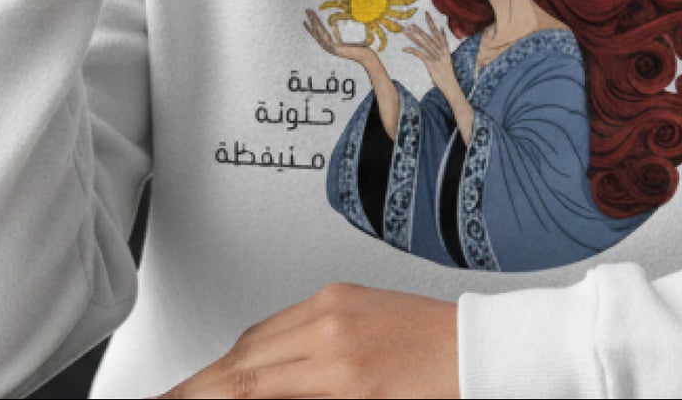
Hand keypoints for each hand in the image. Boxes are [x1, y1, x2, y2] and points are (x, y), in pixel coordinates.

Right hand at [158, 282, 458, 398]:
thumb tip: (258, 399)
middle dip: (198, 386)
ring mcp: (334, 304)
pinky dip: (256, 344)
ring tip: (199, 391)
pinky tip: (244, 364)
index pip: (248, 386)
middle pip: (241, 360)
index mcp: (341, 373)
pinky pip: (281, 319)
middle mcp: (331, 328)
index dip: (199, 397)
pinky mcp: (340, 292)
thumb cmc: (440, 394)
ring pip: (256, 337)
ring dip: (223, 367)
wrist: (482, 349)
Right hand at [302, 8, 373, 63]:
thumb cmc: (359, 47)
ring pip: (320, 35)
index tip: (306, 19)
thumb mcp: (348, 37)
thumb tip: (339, 24)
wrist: (364, 56)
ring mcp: (331, 48)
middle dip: (311, 21)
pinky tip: (317, 27)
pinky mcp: (335, 49)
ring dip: (314, 25)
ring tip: (309, 17)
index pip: (318, 33)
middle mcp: (328, 46)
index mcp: (330, 43)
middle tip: (307, 11)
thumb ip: (342, 33)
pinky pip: (326, 40)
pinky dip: (321, 34)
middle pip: (317, 32)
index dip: (312, 26)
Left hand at [400, 16, 460, 95]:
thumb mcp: (447, 55)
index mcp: (445, 47)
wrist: (451, 85)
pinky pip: (420, 55)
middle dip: (419, 29)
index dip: (431, 22)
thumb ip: (444, 42)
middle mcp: (441, 50)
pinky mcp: (431, 64)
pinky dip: (413, 50)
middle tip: (410, 23)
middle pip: (428, 37)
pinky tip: (405, 48)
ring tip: (405, 32)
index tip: (426, 13)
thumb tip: (442, 29)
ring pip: (423, 44)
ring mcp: (436, 57)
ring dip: (413, 38)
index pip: (437, 32)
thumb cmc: (447, 71)